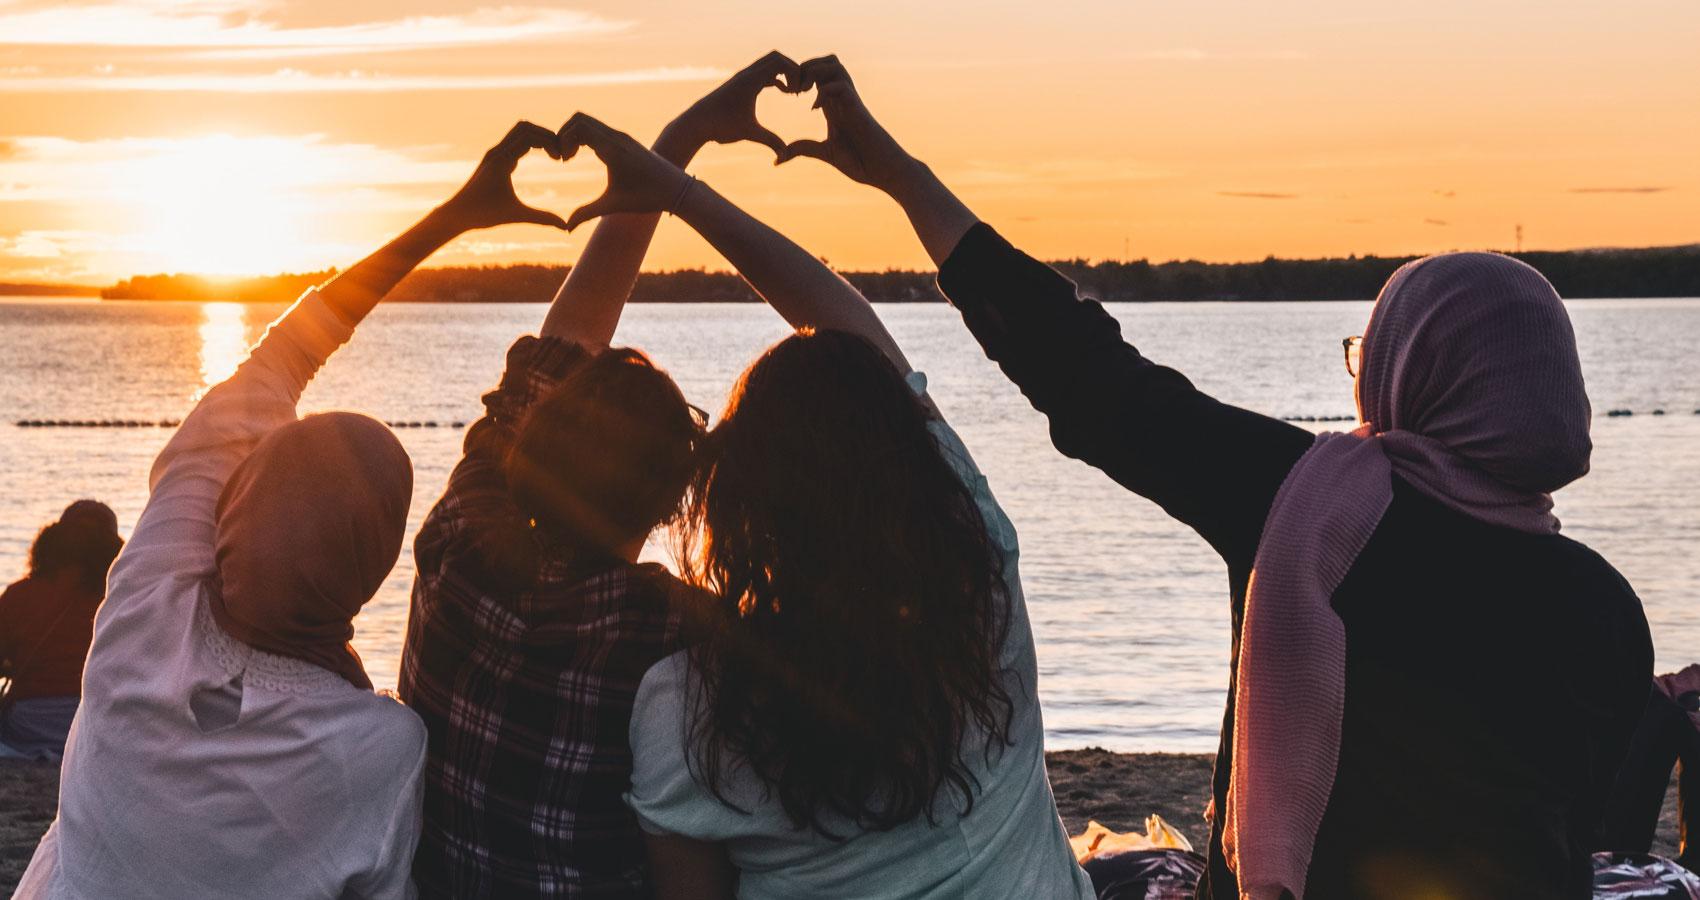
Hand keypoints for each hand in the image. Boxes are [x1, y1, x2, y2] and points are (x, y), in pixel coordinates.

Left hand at [434, 122, 568, 232]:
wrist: (456, 214)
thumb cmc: (483, 215)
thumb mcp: (516, 216)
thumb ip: (542, 219)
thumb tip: (566, 228)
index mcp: (502, 160)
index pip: (529, 137)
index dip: (550, 143)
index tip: (561, 159)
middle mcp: (497, 152)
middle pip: (525, 127)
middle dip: (545, 135)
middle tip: (559, 153)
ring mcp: (494, 154)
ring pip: (519, 131)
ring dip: (538, 137)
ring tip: (553, 154)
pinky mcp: (494, 159)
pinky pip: (514, 141)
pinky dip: (530, 143)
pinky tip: (540, 157)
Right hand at [558, 113, 692, 230]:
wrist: (677, 189)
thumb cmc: (648, 197)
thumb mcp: (614, 205)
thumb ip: (587, 214)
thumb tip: (567, 229)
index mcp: (613, 149)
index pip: (579, 128)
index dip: (563, 140)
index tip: (563, 162)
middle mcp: (617, 138)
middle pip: (580, 119)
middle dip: (564, 134)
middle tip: (563, 157)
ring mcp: (622, 136)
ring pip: (589, 122)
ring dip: (574, 134)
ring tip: (570, 157)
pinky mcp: (625, 140)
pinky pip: (598, 128)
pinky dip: (585, 136)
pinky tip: (586, 156)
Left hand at [668, 50, 803, 159]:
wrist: (696, 123)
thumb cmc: (720, 127)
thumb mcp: (749, 133)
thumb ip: (770, 141)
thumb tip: (786, 155)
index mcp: (750, 81)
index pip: (780, 62)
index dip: (795, 74)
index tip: (798, 93)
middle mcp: (746, 74)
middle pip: (776, 57)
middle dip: (792, 70)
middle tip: (799, 88)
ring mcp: (743, 77)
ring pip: (769, 63)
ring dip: (784, 72)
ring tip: (792, 91)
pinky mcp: (741, 83)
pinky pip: (763, 71)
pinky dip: (776, 76)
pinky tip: (782, 91)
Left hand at [779, 56, 917, 193]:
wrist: (884, 171)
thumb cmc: (860, 162)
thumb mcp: (825, 153)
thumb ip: (804, 150)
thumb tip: (778, 159)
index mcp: (833, 105)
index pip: (817, 74)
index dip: (799, 76)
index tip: (786, 93)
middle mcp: (842, 98)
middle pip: (826, 61)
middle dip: (805, 67)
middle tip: (793, 90)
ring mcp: (851, 101)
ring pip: (834, 65)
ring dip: (814, 72)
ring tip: (803, 93)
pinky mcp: (858, 109)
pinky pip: (841, 86)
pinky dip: (824, 91)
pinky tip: (815, 109)